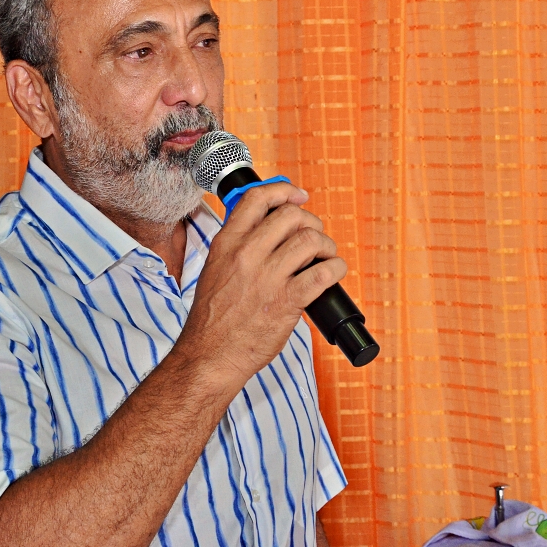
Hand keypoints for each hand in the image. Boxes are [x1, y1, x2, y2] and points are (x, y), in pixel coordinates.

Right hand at [178, 181, 347, 388]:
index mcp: (227, 243)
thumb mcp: (215, 269)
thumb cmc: (213, 319)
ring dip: (326, 246)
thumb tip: (269, 229)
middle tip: (314, 236)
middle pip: (291, 216)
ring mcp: (267, 277)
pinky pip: (323, 273)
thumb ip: (238, 246)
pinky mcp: (286, 301)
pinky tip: (333, 273)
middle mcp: (246, 254)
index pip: (257, 198)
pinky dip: (336, 268)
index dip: (284, 191)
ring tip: (325, 257)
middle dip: (310, 222)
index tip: (298, 196)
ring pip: (310, 240)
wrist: (210, 355)